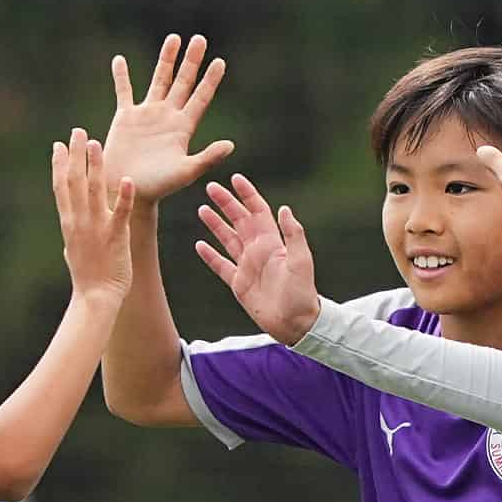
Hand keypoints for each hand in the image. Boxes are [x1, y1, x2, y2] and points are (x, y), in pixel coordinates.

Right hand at [52, 128, 136, 303]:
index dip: (58, 164)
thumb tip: (68, 231)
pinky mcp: (115, 237)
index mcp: (68, 223)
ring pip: (93, 191)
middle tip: (77, 132)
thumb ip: (72, 236)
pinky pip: (120, 213)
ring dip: (95, 166)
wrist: (95, 299)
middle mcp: (79, 221)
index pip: (60, 188)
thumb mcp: (73, 252)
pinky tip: (128, 179)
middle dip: (75, 155)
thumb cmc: (87, 279)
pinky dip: (124, 196)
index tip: (58, 144)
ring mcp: (96, 228)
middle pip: (73, 181)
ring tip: (96, 143)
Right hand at [103, 34, 233, 204]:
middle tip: (200, 38)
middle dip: (191, 60)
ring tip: (174, 38)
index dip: (210, 80)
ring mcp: (147, 115)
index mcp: (183, 128)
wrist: (128, 190)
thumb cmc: (158, 187)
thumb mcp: (185, 172)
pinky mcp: (126, 118)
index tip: (220, 62)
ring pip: (158, 80)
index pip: (200, 97)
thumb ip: (207, 158)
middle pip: (182, 82)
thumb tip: (231, 145)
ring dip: (166, 59)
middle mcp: (167, 117)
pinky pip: (124, 92)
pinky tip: (119, 60)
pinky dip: (121, 76)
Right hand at [194, 173, 319, 345]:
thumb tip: (284, 209)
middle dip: (226, 203)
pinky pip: (221, 265)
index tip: (235, 179)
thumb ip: (293, 234)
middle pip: (239, 220)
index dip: (247, 194)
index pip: (258, 211)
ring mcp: (247, 266)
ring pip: (227, 239)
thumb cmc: (302, 293)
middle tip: (211, 187)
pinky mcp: (238, 283)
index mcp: (273, 242)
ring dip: (215, 224)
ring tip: (202, 209)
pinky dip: (210, 255)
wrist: (295, 322)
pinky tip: (199, 245)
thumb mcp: (301, 261)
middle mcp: (258, 251)